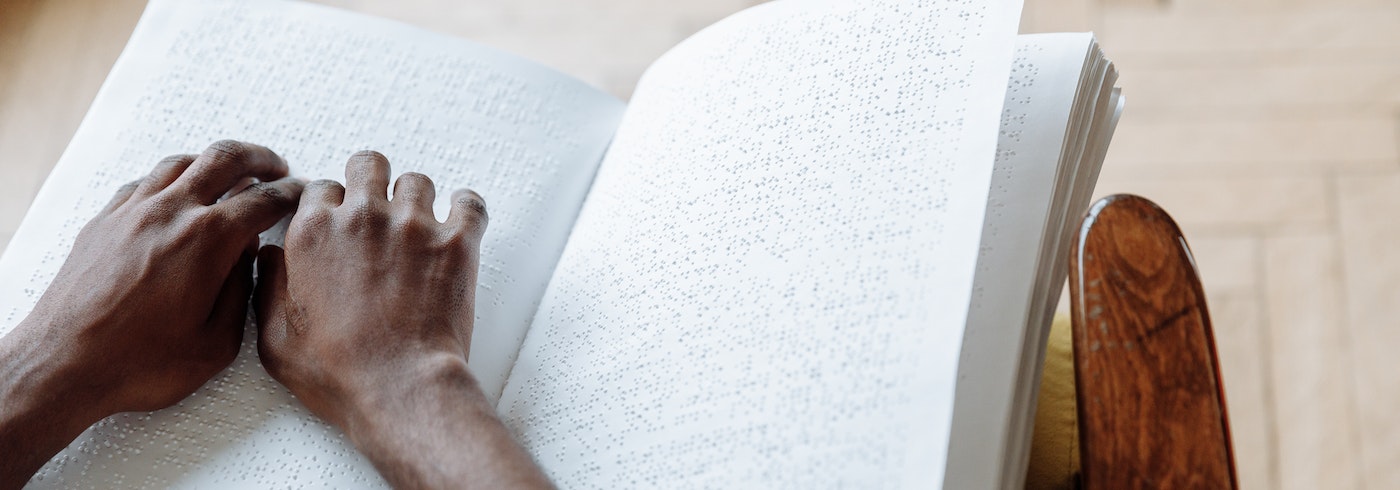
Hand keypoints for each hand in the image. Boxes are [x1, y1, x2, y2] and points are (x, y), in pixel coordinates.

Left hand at [0, 140, 303, 485]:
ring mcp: (133, 212)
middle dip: (259, 158)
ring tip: (229, 173)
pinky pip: (144, 182)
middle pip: (225, 159)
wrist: (64, 365)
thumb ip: (241, 293)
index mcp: (208, 240)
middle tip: (275, 167)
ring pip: (182, 162)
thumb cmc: (138, 362)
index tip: (301, 194)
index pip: (264, 200)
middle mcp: (171, 214)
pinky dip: (171, 178)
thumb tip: (246, 261)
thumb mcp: (216, 343)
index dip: (291, 194)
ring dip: (213, 162)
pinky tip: (177, 194)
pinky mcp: (104, 222)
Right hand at [254, 150, 486, 427]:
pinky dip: (467, 208)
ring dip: (415, 198)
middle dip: (370, 180)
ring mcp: (412, 226)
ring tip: (418, 223)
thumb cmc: (339, 373)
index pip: (320, 188)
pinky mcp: (455, 242)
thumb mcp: (276, 339)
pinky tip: (462, 220)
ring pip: (416, 181)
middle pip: (367, 165)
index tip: (340, 218)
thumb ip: (267, 288)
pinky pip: (469, 203)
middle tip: (378, 204)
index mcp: (314, 234)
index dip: (330, 205)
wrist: (399, 388)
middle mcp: (362, 218)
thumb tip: (268, 257)